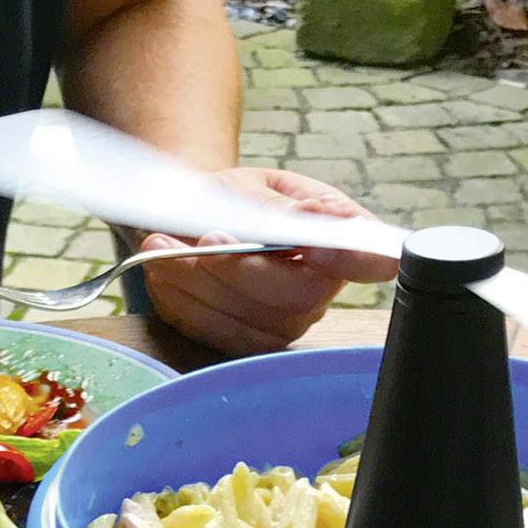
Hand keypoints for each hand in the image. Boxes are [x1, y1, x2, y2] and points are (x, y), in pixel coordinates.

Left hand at [140, 168, 397, 355]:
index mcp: (337, 245)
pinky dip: (179, 295)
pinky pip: (210, 329)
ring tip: (163, 241)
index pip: (366, 260)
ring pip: (244, 319)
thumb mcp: (260, 187)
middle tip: (209, 236)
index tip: (323, 247)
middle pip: (291, 299)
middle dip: (241, 269)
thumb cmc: (238, 201)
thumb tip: (324, 217)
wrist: (198, 218)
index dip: (351, 261)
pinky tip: (161, 262)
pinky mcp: (240, 340)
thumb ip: (284, 207)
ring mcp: (279, 325)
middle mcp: (316, 294)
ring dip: (198, 279)